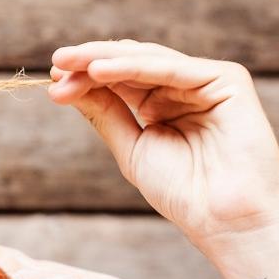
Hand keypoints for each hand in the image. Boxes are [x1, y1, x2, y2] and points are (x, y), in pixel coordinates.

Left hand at [48, 39, 278, 246]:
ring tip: (68, 65)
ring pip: (146, 59)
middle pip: (129, 62)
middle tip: (55, 64)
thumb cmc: (182, 192)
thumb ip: (104, 112)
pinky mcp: (226, 79)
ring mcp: (205, 80)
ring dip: (103, 59)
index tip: (51, 78)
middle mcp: (183, 87)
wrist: (223, 220)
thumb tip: (63, 81)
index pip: (118, 77)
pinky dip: (132, 67)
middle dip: (89, 63)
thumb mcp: (131, 146)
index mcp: (161, 102)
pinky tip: (98, 71)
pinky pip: (169, 68)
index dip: (84, 75)